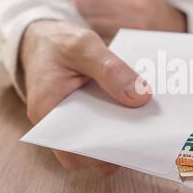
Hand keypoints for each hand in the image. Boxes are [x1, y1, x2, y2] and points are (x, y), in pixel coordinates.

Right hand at [21, 20, 151, 174]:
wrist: (45, 37)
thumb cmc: (58, 42)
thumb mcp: (83, 46)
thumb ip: (110, 70)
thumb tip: (140, 98)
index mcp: (47, 112)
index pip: (74, 150)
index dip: (101, 155)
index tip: (130, 145)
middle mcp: (57, 125)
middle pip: (90, 151)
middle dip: (118, 147)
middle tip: (147, 134)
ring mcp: (72, 122)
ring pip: (99, 141)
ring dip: (122, 136)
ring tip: (147, 123)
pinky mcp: (86, 115)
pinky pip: (105, 125)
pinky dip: (121, 121)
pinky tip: (140, 111)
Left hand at [57, 0, 186, 40]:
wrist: (167, 24)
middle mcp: (135, 3)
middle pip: (84, 4)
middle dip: (70, 6)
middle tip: (68, 9)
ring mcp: (134, 26)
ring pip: (89, 25)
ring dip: (78, 24)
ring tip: (78, 21)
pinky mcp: (131, 45)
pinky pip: (100, 41)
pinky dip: (90, 38)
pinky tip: (90, 35)